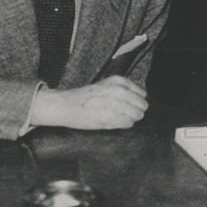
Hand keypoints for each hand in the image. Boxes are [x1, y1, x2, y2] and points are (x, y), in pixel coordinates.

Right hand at [31, 75, 148, 129]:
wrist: (65, 105)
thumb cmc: (85, 97)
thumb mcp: (105, 85)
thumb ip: (122, 90)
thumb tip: (140, 100)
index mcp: (117, 81)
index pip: (141, 93)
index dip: (139, 101)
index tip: (133, 105)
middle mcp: (117, 91)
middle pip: (141, 104)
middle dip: (138, 111)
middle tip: (131, 114)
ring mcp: (113, 104)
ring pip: (136, 114)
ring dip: (133, 118)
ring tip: (124, 119)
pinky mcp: (108, 117)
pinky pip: (127, 123)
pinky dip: (125, 125)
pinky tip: (119, 123)